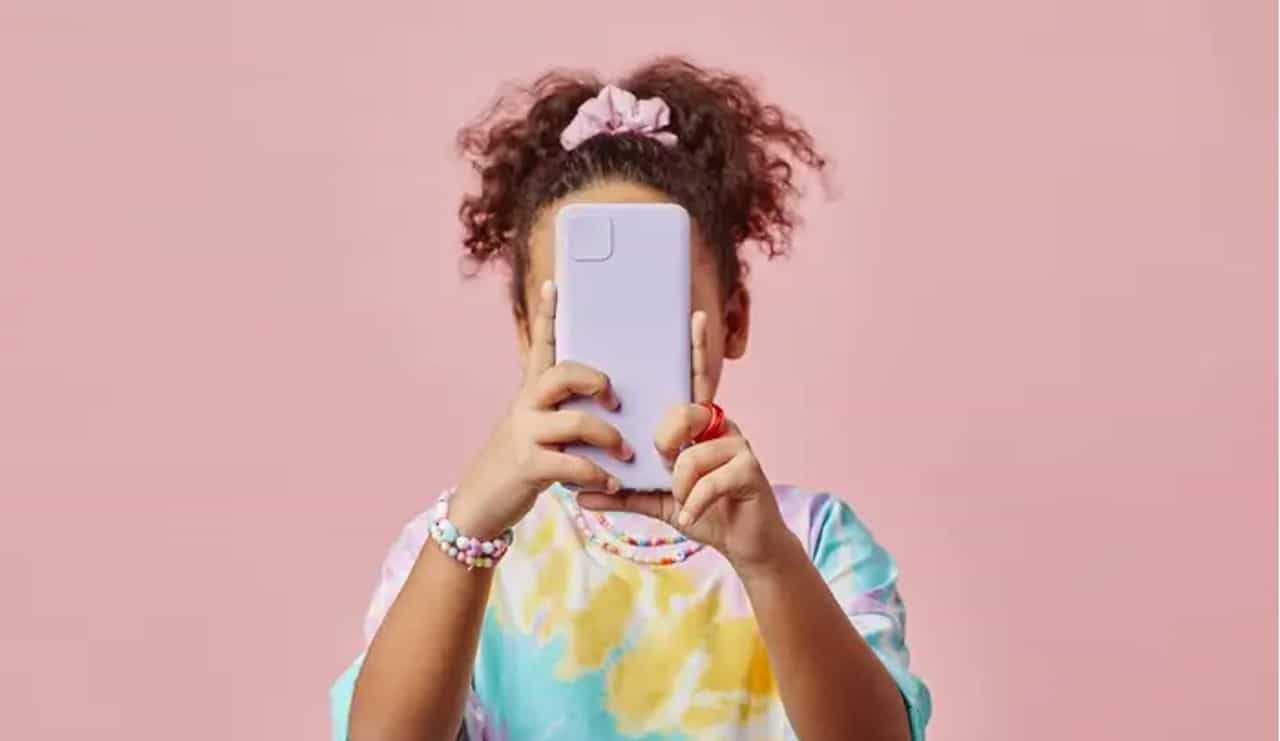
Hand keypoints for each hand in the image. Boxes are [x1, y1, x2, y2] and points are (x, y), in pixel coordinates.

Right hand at [450, 281, 633, 537]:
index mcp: (531, 391)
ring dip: (610, 437)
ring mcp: (526, 433)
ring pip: (577, 421)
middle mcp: (526, 404)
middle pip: (564, 373)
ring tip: (625, 453)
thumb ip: (565, 410)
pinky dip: (599, 473)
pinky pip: (575, 462)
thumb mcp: (539, 428)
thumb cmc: (525, 461)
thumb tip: (611, 399)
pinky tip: (612, 482)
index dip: (547, 315)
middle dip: (598, 382)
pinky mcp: (530, 464)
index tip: (554, 284)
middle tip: (616, 401)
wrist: (484, 500)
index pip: (540, 345)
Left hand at [577, 311, 792, 572]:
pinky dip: (694, 504)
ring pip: (691, 454)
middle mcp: (721, 426)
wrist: (746, 545)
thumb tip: (577, 494)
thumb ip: (622, 492)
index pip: (695, 382)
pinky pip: (709, 481)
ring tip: (685, 502)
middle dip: (666, 443)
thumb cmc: (705, 513)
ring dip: (680, 486)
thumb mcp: (657, 502)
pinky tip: (694, 516)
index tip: (693, 316)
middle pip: (683, 413)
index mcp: (699, 426)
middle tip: (666, 467)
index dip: (695, 350)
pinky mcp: (750, 469)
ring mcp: (739, 445)